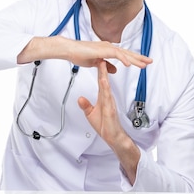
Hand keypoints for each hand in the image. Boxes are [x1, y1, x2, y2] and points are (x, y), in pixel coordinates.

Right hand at [17, 36, 152, 69]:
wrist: (70, 50)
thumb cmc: (80, 55)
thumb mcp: (96, 63)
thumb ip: (106, 65)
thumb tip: (115, 69)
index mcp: (108, 49)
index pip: (124, 55)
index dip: (134, 59)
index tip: (143, 63)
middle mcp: (109, 47)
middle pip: (127, 53)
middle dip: (139, 58)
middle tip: (150, 61)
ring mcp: (106, 47)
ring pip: (124, 53)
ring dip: (134, 59)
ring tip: (143, 64)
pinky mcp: (102, 50)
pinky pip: (115, 54)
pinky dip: (123, 59)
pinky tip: (128, 64)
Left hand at [77, 59, 140, 183]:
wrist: (114, 137)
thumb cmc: (105, 125)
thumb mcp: (91, 114)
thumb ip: (86, 106)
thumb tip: (80, 99)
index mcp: (103, 97)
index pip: (100, 80)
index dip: (98, 70)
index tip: (96, 59)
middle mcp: (107, 97)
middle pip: (104, 80)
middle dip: (102, 68)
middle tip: (100, 55)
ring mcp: (110, 103)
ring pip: (106, 86)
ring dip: (104, 75)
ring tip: (102, 65)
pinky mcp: (110, 109)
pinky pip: (108, 97)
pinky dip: (106, 89)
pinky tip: (104, 82)